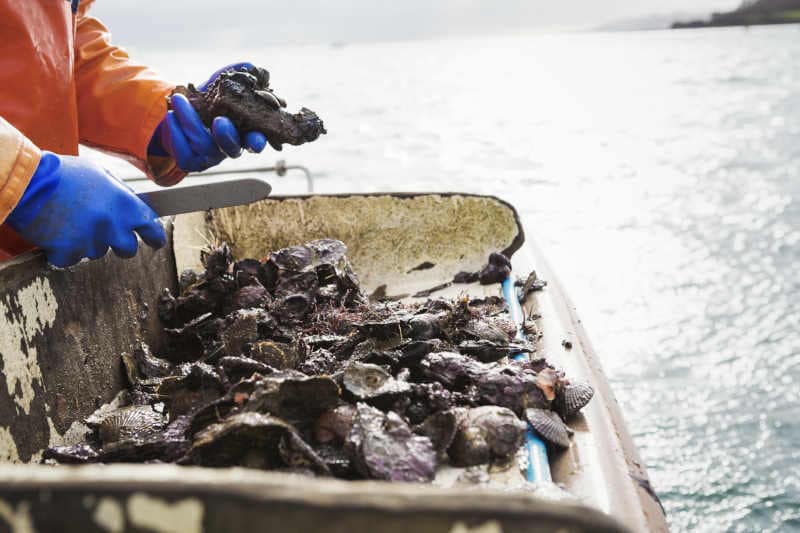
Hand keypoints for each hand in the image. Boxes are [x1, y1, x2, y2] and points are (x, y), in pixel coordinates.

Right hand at [6, 152, 165, 267]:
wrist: (28, 182)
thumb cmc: (64, 174)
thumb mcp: (100, 174)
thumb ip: (121, 192)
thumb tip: (134, 204)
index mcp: (125, 204)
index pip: (152, 228)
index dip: (155, 237)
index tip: (155, 242)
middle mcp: (113, 225)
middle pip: (128, 249)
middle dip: (121, 245)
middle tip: (107, 234)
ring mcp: (91, 241)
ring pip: (98, 252)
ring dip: (88, 242)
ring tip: (71, 221)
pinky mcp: (69, 252)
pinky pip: (72, 258)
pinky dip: (65, 249)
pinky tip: (57, 231)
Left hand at [148, 62, 268, 172]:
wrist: (176, 117)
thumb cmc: (203, 103)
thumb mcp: (217, 87)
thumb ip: (232, 76)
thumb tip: (249, 65)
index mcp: (241, 132)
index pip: (255, 141)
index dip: (257, 141)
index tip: (256, 140)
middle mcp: (228, 147)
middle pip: (232, 148)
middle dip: (227, 136)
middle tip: (220, 121)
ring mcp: (209, 157)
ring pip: (203, 144)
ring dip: (191, 120)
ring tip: (179, 99)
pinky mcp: (190, 161)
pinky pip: (183, 151)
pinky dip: (176, 131)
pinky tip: (171, 116)